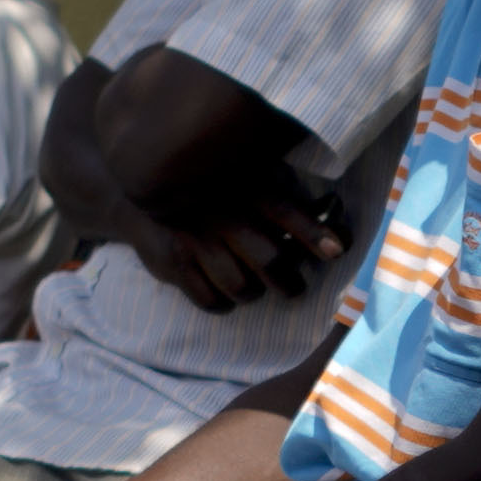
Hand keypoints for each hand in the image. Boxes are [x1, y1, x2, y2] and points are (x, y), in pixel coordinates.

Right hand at [114, 187, 318, 313]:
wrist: (143, 186)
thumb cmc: (211, 186)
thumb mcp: (244, 177)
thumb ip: (281, 199)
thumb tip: (332, 231)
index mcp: (243, 188)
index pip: (285, 211)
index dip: (313, 232)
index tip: (337, 250)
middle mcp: (222, 213)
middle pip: (269, 260)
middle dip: (289, 282)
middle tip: (293, 287)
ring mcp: (196, 239)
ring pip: (242, 287)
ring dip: (253, 292)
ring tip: (253, 286)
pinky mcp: (174, 262)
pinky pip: (210, 300)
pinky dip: (223, 303)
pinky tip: (223, 292)